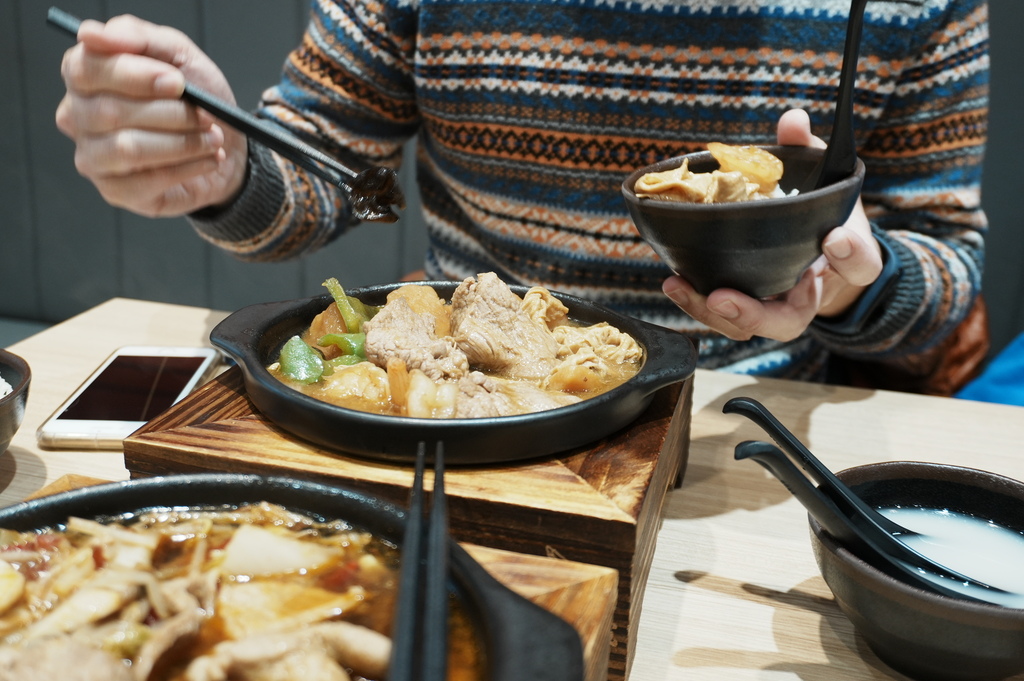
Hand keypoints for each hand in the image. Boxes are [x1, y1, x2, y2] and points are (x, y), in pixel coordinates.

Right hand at [55, 15, 246, 217]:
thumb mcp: (177, 54)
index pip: (86, 69)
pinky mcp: (115, 191)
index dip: (134, 75)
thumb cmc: (194, 98)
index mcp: (85, 77)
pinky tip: (208, 159)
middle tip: (205, 115)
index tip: (177, 82)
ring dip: (181, 142)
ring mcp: (93, 158)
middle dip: (170, 113)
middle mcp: (78, 117)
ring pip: (127, 148)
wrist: (225, 144)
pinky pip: (147, 181)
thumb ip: (138, 36)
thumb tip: (92, 34)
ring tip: (211, 138)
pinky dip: (187, 168)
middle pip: (110, 112)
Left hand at [661, 109, 883, 341]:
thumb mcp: (820, 176)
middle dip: (754, 312)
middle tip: (724, 296)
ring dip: (712, 312)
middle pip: (789, 321)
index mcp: (845, 261)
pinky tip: (673, 282)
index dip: (851, 255)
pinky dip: (696, 302)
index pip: (861, 265)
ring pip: (749, 326)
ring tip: (681, 286)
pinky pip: (723, 315)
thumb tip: (792, 121)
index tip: (835, 237)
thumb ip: (807, 151)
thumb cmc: (818, 211)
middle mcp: (809, 294)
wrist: (815, 249)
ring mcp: (775, 305)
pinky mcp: (744, 306)